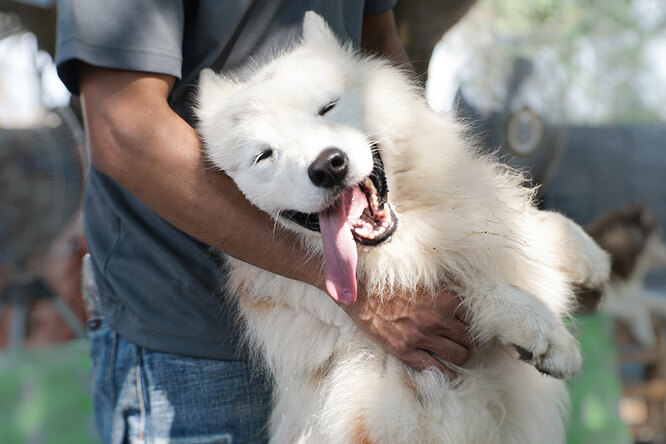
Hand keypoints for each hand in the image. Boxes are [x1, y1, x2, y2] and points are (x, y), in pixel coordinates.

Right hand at [337, 285, 471, 379]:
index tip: (466, 325)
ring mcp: (423, 337)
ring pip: (460, 355)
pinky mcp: (407, 351)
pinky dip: (447, 374)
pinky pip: (437, 369)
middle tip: (462, 341)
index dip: (469, 322)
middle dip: (467, 340)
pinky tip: (450, 375)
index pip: (473, 317)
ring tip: (455, 354)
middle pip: (469, 338)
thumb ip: (443, 294)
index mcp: (444, 299)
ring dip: (460, 355)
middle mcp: (438, 319)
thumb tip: (459, 306)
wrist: (362, 294)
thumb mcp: (424, 282)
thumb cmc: (391, 285)